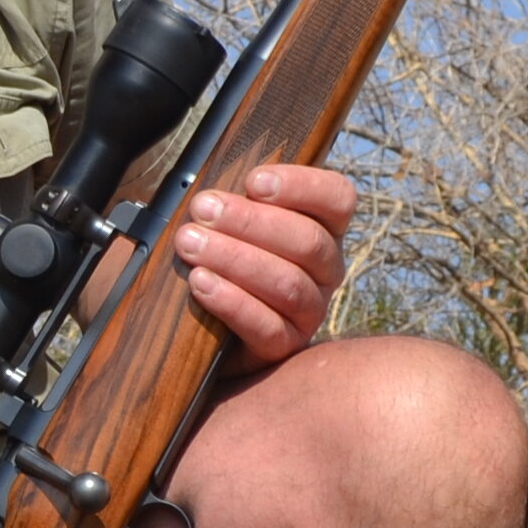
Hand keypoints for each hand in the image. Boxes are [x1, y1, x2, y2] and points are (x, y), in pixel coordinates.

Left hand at [172, 160, 353, 369]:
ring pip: (288, 284)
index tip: (254, 181)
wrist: (208, 331)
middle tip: (202, 210)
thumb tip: (214, 188)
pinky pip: (268, 326)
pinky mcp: (286, 346)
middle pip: (308, 241)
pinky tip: (200, 283)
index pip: (337, 199)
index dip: (301, 186)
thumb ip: (235, 201)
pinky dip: (231, 301)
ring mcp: (311, 310)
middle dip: (250, 221)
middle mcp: (326, 269)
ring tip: (191, 245)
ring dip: (235, 258)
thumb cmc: (223, 260)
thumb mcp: (232, 224)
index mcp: (323, 228)